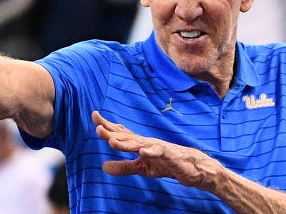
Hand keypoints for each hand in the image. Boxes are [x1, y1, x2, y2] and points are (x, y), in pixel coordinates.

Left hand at [92, 111, 224, 191]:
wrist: (191, 167)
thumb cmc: (166, 164)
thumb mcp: (141, 168)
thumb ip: (124, 167)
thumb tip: (103, 167)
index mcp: (139, 144)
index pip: (121, 133)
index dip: (108, 125)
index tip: (94, 116)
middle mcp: (146, 142)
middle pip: (126, 136)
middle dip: (111, 132)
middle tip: (97, 127)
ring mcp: (157, 147)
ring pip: (139, 144)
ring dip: (125, 143)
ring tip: (111, 141)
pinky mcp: (169, 155)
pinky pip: (159, 153)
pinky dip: (151, 152)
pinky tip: (143, 152)